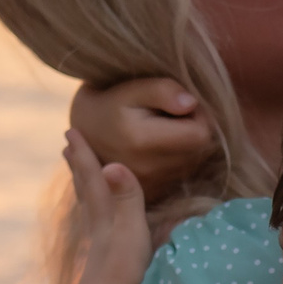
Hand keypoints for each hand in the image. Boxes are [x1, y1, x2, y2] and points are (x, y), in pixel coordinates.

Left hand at [64, 128, 154, 283]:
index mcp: (105, 220)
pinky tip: (97, 232)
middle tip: (67, 148)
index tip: (71, 133)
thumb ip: (126, 198)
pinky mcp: (101, 274)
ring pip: (89, 215)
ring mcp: (97, 254)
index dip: (84, 156)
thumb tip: (113, 164)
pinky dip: (95, 223)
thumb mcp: (130, 232)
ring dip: (85, 194)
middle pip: (86, 193)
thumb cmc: (123, 274)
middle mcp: (97, 233)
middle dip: (79, 169)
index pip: (94, 181)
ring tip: (81, 182)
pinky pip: (96, 237)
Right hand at [69, 77, 215, 204]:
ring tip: (162, 130)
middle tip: (170, 115)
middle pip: (201, 149)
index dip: (199, 114)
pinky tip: (159, 146)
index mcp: (142, 142)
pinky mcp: (154, 194)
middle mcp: (148, 170)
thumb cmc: (108, 105)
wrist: (81, 137)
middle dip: (193, 129)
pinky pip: (183, 173)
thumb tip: (191, 104)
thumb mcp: (130, 89)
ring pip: (194, 161)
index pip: (201, 133)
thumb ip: (162, 91)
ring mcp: (151, 186)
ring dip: (187, 144)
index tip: (181, 104)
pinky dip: (178, 157)